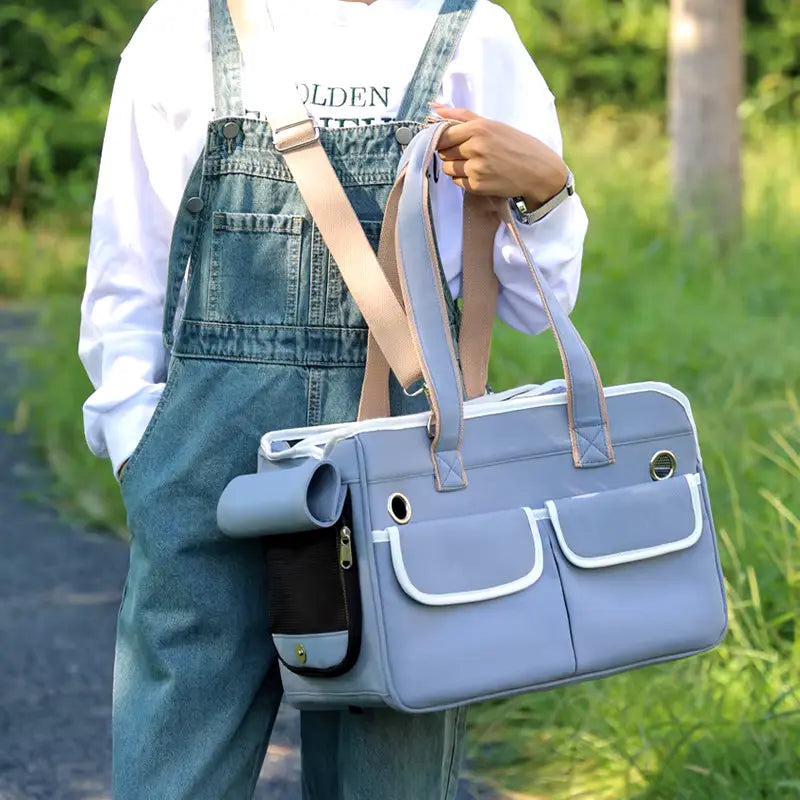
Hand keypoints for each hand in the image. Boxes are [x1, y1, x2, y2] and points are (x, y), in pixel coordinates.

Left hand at [431, 105, 568, 207]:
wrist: (537, 171)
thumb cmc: (515, 144)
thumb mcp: (491, 123)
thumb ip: (461, 115)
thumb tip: (433, 108)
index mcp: (478, 128)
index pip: (442, 135)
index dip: (444, 139)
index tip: (452, 141)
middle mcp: (475, 148)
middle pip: (443, 152)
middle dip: (451, 153)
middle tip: (469, 153)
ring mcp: (476, 168)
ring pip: (448, 169)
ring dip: (456, 167)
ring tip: (475, 164)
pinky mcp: (477, 186)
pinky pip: (457, 182)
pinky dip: (465, 179)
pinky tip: (481, 174)